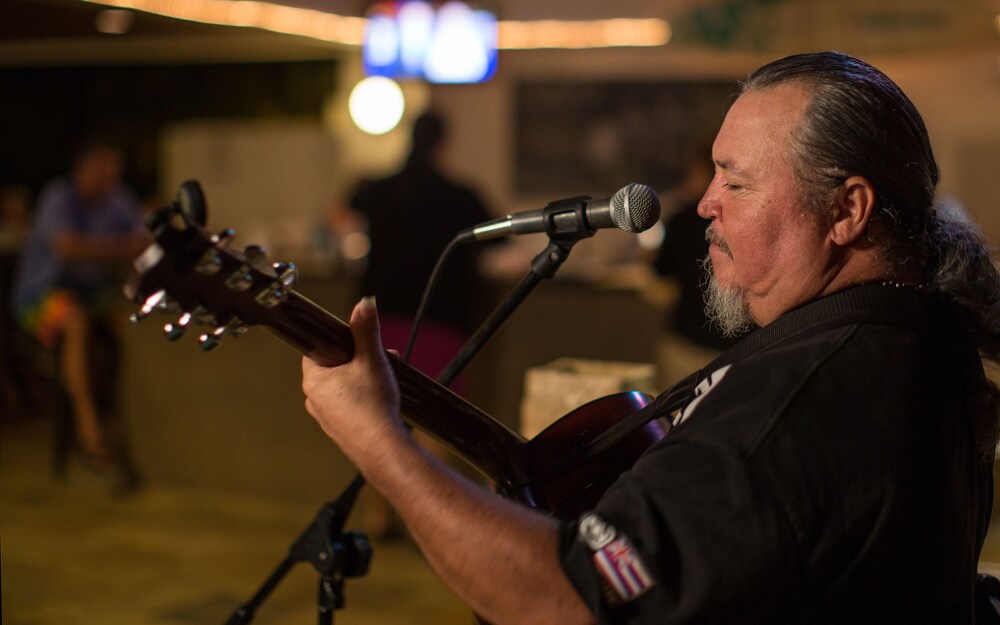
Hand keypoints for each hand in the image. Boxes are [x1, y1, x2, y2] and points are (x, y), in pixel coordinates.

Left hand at [301, 297, 404, 462]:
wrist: (383, 449)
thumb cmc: (373, 404)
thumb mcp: (372, 359)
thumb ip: (367, 329)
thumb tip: (365, 302)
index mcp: (313, 380)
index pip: (317, 350)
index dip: (338, 343)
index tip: (357, 343)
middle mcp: (313, 400)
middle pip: (333, 369)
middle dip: (358, 361)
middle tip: (380, 360)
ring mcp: (325, 418)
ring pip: (342, 389)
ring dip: (362, 380)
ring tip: (385, 381)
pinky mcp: (339, 431)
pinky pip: (348, 407)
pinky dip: (362, 400)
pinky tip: (380, 401)